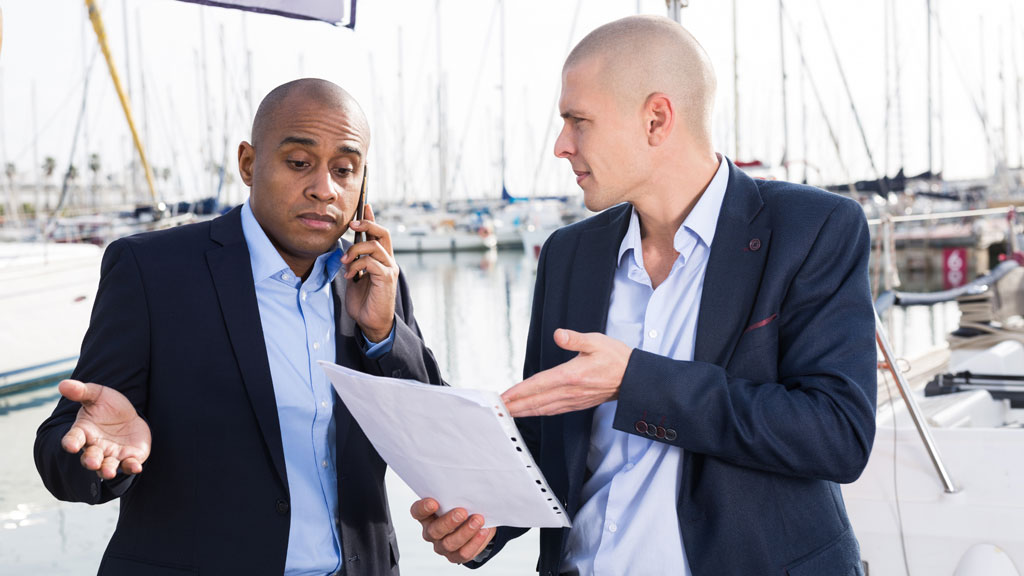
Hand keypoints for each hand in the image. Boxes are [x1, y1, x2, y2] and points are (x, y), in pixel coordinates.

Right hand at [58, 379, 150, 479]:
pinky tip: (136, 467)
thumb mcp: (97, 395)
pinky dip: (132, 466)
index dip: (71, 442)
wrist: (128, 416)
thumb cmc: (107, 406)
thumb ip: (82, 391)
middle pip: (90, 458)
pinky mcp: (130, 457)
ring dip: (107, 470)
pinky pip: (129, 465)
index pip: (73, 439)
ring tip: (109, 472)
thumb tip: (62, 384)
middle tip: (93, 463)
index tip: (70, 445)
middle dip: (91, 461)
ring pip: (107, 466)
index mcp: (84, 432)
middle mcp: (95, 447)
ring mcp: (112, 454)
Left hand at [343, 204, 396, 341]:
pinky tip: (350, 275)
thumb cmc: (364, 302)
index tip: (365, 204)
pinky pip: (371, 262)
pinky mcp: (386, 278)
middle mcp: (388, 261)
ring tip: (344, 262)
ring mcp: (389, 269)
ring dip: (355, 250)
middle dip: (367, 223)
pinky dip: (357, 265)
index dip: (372, 218)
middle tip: (352, 224)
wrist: (372, 323)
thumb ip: (353, 263)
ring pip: (374, 246)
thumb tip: (343, 250)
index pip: (379, 233)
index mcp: (381, 259)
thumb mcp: (355, 278)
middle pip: (383, 232)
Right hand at [410, 498, 494, 563]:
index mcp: (426, 515)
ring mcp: (442, 546)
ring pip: (449, 544)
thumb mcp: (458, 496)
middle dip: (448, 522)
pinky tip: (483, 531)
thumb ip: (457, 492)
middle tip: (462, 512)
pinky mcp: (455, 556)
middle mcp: (431, 532)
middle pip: (434, 531)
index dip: (423, 508)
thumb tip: (468, 482)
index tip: (433, 502)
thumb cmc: (463, 504)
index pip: (417, 512)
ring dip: (465, 532)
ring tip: (478, 520)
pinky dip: (475, 542)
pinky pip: (463, 553)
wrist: (476, 521)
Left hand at [502, 329, 631, 416]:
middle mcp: (571, 391)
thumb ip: (575, 339)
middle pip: (536, 401)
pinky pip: (554, 411)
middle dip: (515, 406)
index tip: (504, 397)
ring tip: (508, 413)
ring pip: (544, 408)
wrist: (634, 378)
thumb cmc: (615, 357)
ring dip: (524, 411)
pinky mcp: (578, 404)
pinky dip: (539, 413)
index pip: (539, 384)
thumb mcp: (596, 341)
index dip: (519, 391)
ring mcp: (574, 400)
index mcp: (572, 375)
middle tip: (497, 410)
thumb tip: (559, 335)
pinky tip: (531, 412)